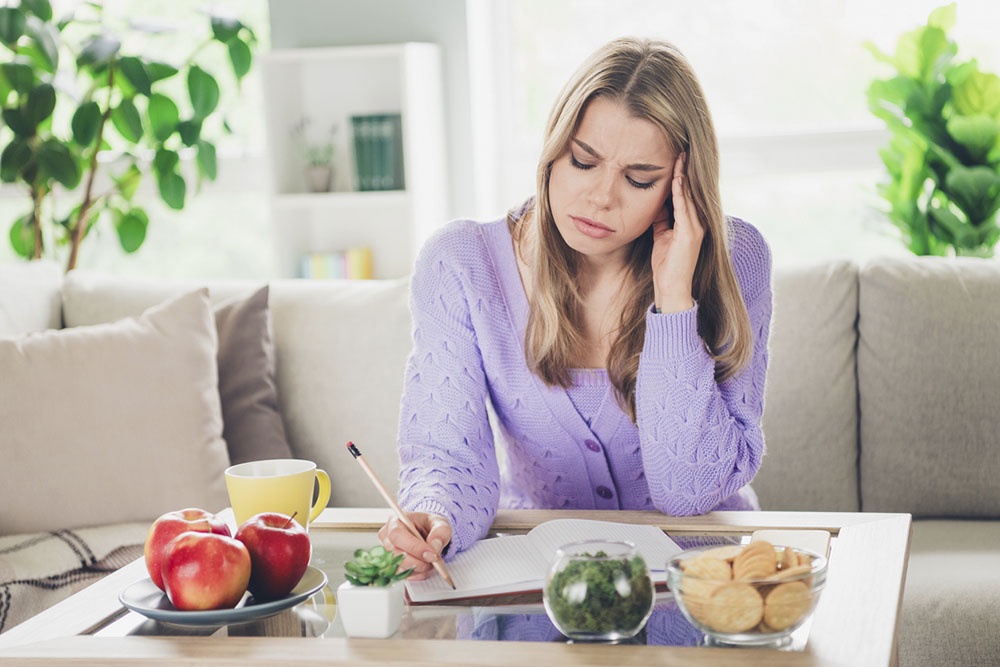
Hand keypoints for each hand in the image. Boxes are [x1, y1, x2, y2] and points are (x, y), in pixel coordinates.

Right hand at [377, 512, 451, 579]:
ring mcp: (388, 554)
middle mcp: (387, 538)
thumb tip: (434, 546)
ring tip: (431, 560)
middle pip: (396, 555)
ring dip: (420, 568)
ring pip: (400, 568)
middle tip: (434, 559)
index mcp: (395, 522)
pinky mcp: (394, 567)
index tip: (431, 554)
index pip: (397, 535)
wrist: (430, 534)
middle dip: (418, 561)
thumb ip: (440, 532)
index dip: (413, 547)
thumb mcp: (441, 524)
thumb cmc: (431, 526)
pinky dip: (419, 573)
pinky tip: (426, 565)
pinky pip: (404, 576)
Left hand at [651, 153, 704, 311]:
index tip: (676, 158)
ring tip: (680, 156)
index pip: (686, 195)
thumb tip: (656, 205)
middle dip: (686, 170)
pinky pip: (683, 207)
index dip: (681, 176)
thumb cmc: (666, 266)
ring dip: (683, 175)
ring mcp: (696, 228)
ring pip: (689, 195)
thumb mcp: (661, 237)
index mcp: (691, 223)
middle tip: (681, 149)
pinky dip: (679, 191)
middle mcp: (697, 223)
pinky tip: (676, 177)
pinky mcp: (690, 234)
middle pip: (691, 191)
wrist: (671, 289)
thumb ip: (661, 220)